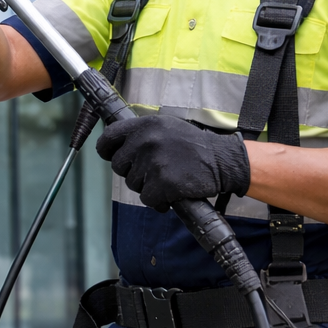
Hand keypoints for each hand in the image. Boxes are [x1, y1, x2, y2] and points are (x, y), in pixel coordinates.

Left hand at [96, 114, 250, 212]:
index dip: (106, 151)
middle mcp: (146, 141)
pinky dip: (158, 201)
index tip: (110, 156)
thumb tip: (117, 144)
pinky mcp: (163, 183)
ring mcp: (154, 162)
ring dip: (147, 187)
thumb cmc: (193, 145)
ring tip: (166, 179)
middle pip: (118, 165)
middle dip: (132, 172)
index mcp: (144, 125)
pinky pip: (147, 198)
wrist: (220, 160)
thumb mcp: (165, 127)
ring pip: (133, 184)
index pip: (108, 138)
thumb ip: (141, 133)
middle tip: (151, 172)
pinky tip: (170, 194)